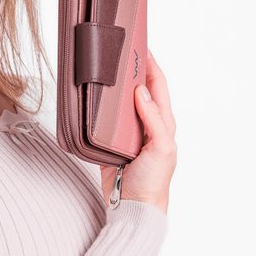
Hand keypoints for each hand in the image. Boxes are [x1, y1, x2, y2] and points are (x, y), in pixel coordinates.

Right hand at [100, 49, 176, 214]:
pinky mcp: (111, 144)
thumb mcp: (161, 148)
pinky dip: (100, 108)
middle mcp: (146, 125)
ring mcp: (128, 134)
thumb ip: (154, 120)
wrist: (134, 208)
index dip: (151, 65)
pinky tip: (93, 98)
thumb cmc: (153, 182)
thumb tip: (141, 92)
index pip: (157, 86)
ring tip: (105, 69)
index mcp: (163, 123)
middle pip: (138, 90)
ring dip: (114, 87)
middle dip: (131, 70)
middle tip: (120, 52)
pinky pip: (104, 122)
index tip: (142, 46)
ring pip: (120, 103)